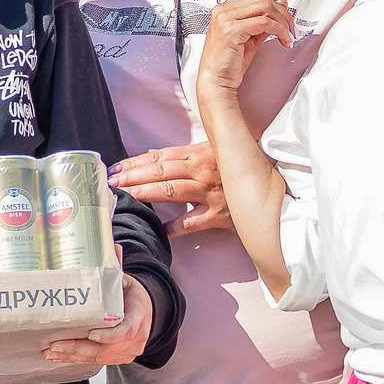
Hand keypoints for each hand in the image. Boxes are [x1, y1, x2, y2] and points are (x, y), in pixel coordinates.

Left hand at [44, 273, 154, 366]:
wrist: (146, 311)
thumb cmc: (131, 294)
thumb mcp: (125, 279)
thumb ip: (115, 266)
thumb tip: (109, 245)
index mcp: (139, 314)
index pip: (127, 330)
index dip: (109, 335)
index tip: (91, 334)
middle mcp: (137, 337)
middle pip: (107, 348)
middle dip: (79, 348)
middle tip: (56, 345)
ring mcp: (129, 351)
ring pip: (100, 358)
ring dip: (74, 356)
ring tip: (52, 353)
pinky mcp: (120, 358)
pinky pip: (99, 362)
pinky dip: (78, 360)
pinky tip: (61, 358)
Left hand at [110, 144, 227, 233]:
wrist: (274, 183)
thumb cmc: (238, 166)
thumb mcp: (213, 152)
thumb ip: (183, 155)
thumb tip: (152, 155)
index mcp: (200, 153)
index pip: (159, 157)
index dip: (134, 162)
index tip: (114, 168)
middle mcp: (203, 171)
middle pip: (160, 172)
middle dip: (131, 177)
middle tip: (110, 183)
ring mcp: (211, 193)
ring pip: (170, 192)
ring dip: (144, 194)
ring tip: (123, 198)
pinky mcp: (219, 216)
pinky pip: (190, 224)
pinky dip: (172, 228)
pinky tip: (155, 230)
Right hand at [195, 0, 298, 103]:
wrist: (216, 81)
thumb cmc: (230, 62)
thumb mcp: (252, 38)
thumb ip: (264, 22)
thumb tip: (282, 7)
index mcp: (225, 9)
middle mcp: (223, 10)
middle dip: (285, 14)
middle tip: (293, 29)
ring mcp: (225, 18)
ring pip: (265, 8)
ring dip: (283, 22)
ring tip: (289, 36)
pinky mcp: (231, 30)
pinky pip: (264, 23)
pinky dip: (279, 30)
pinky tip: (284, 40)